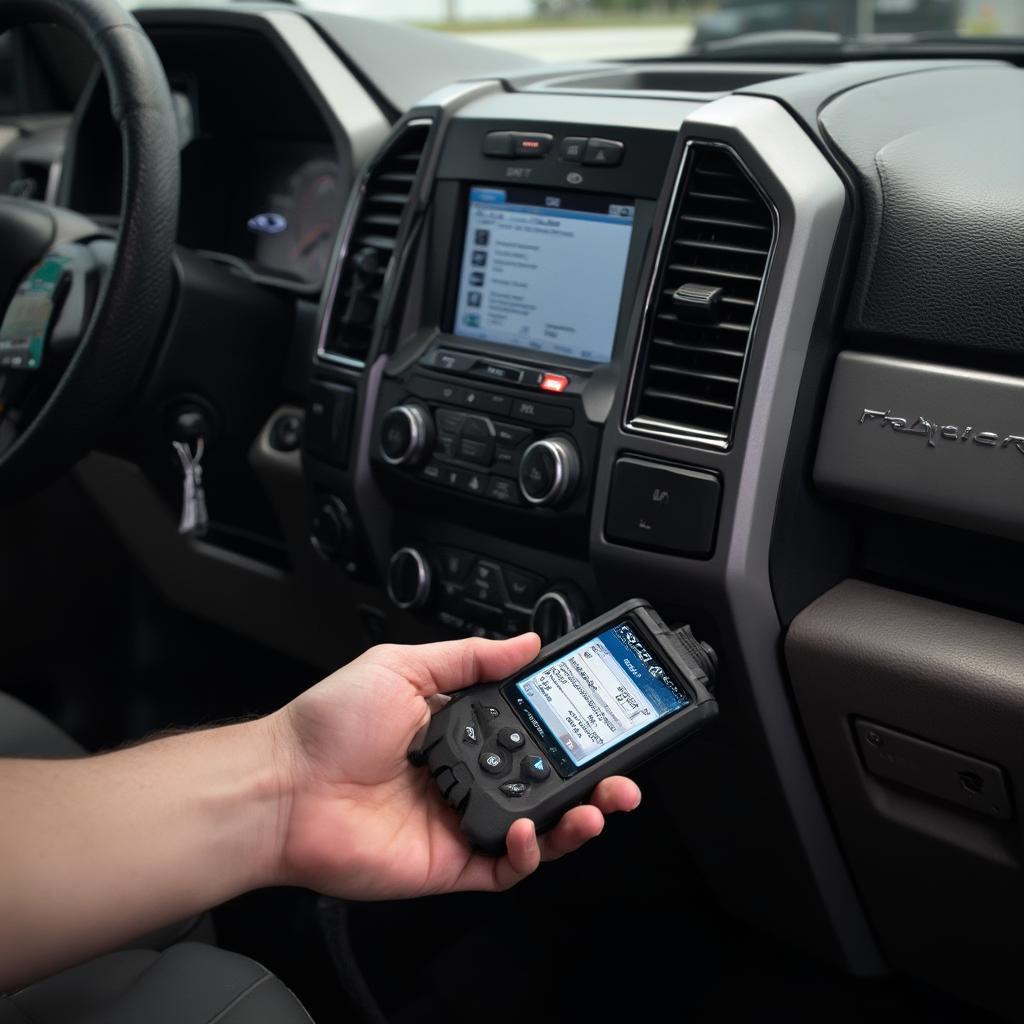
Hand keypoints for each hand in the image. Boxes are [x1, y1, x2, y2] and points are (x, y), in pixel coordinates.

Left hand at [265, 634, 640, 898]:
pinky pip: (505, 867)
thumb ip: (470, 657)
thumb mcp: (404, 666)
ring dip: (576, 819)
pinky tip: (532, 831)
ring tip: (599, 804)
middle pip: (544, 781)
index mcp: (458, 727)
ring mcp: (459, 820)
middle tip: (620, 773)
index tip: (599, 719)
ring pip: (537, 828)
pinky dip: (530, 854)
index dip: (568, 728)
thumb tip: (525, 642)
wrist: (282, 786)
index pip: (530, 729)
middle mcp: (465, 775)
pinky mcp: (448, 863)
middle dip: (591, 779)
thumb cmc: (329, 725)